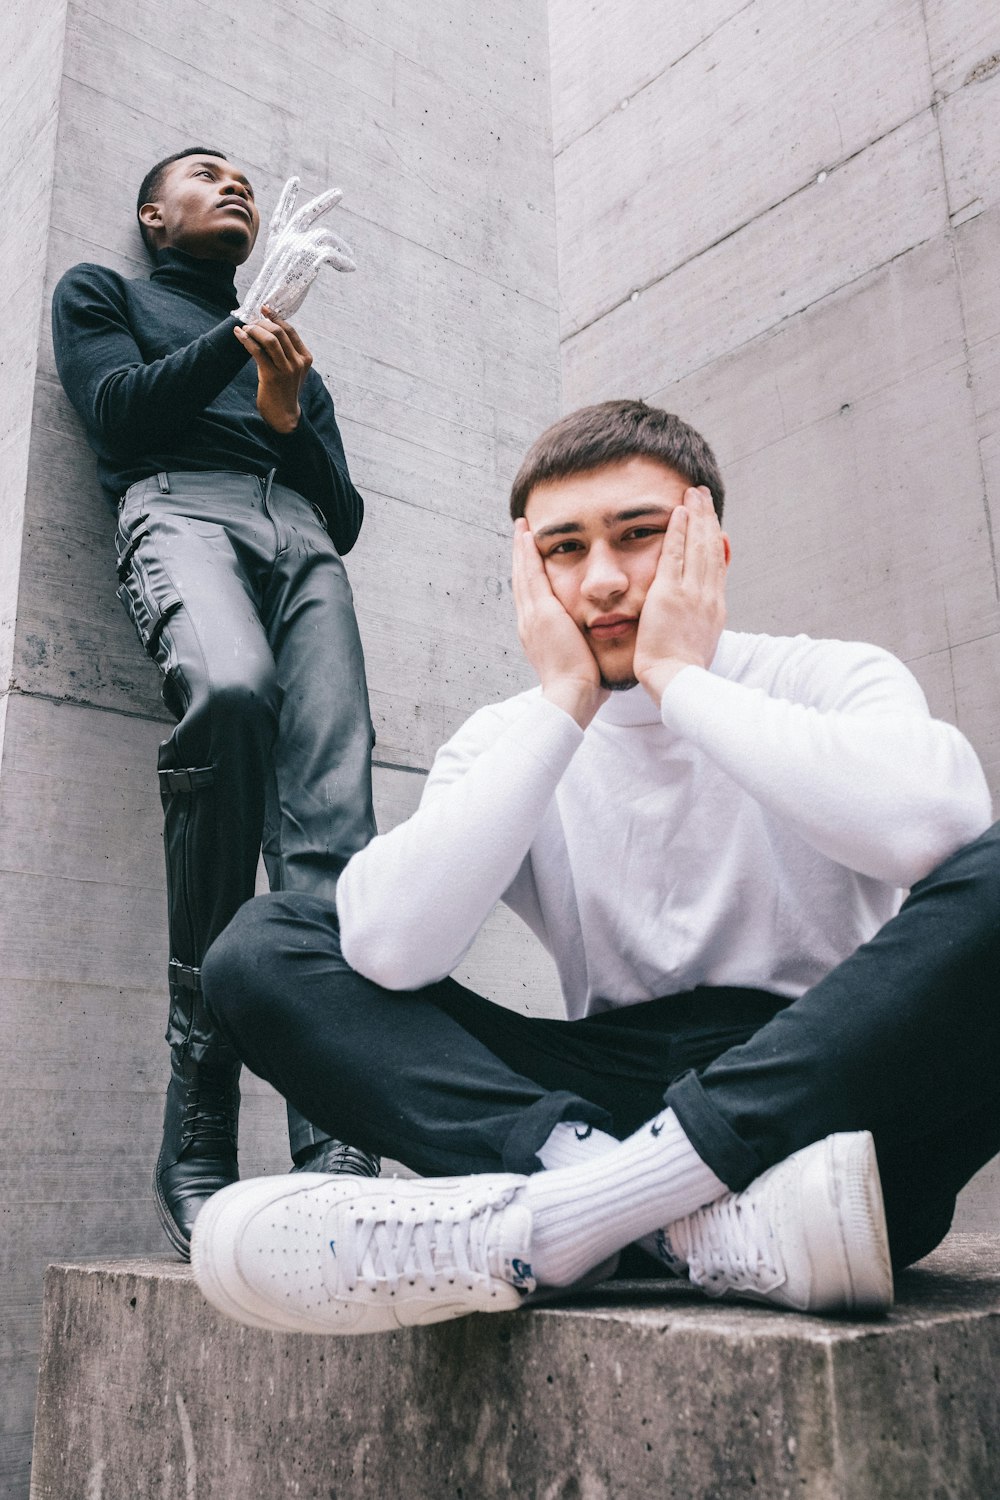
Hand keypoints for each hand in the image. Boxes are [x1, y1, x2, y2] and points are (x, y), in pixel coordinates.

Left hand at [234, 309, 311, 432]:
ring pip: (270, 339)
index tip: (264, 309)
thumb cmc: (284, 391)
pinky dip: (246, 340)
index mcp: (305, 358)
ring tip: (244, 329)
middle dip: (262, 323)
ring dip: (254, 330)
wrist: (284, 415)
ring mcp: (286, 370)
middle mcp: (298, 362)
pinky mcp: (272, 376)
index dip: (276, 317)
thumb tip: (267, 331)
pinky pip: (258, 352)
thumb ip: (286, 353)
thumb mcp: (292, 370)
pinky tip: (239, 335)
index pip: (290, 330)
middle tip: (250, 322)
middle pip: (279, 332)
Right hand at [235, 177, 354, 326]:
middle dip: (324, 201)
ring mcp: (297, 245)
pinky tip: (351, 267)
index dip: (288, 197)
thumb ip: (291, 261)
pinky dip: (344, 261)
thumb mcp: (279, 275)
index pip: (281, 214)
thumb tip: (307, 261)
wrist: (266, 308)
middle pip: (306, 213)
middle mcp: (286, 239)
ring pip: (326, 236)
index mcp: (276, 242)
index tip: (295, 180)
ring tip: (349, 258)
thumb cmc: (271, 300)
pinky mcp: (309, 256)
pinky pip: (334, 253)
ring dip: (341, 247)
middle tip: (339, 193)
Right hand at [512, 519, 608, 727]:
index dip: (529, 577)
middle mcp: (529, 623)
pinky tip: (528, 536)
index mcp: (537, 635)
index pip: (532, 599)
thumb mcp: (582, 662)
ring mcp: (532, 616)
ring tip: (521, 528)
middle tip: (519, 535)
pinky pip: (531, 575)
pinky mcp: (541, 612)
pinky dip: (527, 554)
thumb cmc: (582, 687)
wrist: (570, 696)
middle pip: (522, 582)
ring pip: (523, 574)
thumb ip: (587, 650)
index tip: (530, 561)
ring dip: (521, 549)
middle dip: (521, 558)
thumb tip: (601, 648)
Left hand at [633, 487, 728, 705]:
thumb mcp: (702, 645)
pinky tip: (678, 513)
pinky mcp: (670, 594)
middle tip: (703, 495)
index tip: (713, 521)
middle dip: (707, 519)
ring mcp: (691, 593)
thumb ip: (702, 623)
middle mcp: (708, 595)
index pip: (717, 565)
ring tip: (693, 494)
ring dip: (696, 516)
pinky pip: (675, 555)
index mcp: (715, 608)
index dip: (715, 539)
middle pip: (711, 548)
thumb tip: (704, 614)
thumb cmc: (684, 672)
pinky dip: (678, 532)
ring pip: (698, 546)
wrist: (678, 682)